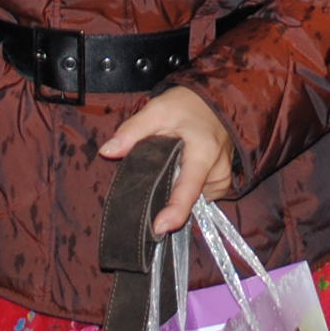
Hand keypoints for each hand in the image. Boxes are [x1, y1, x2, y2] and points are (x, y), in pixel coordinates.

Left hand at [100, 87, 234, 235]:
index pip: (188, 191)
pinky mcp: (222, 184)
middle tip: (153, 172)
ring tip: (171, 164)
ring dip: (174, 187)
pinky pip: (198, 194)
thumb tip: (107, 151)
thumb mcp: (158, 109)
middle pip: (185, 197)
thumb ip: (132, 131)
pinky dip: (185, 185)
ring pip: (191, 197)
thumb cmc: (187, 105)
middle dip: (164, 194)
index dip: (174, 212)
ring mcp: (222, 181)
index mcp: (204, 155)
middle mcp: (217, 173)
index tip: (158, 228)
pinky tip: (180, 169)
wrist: (215, 102)